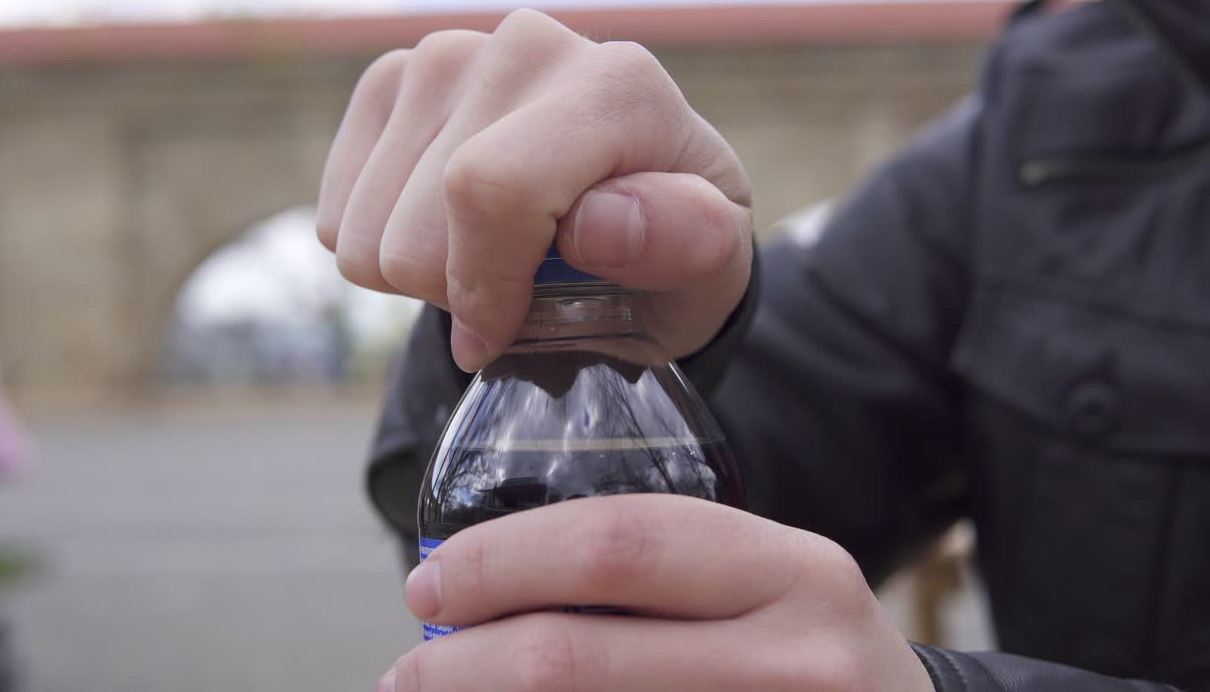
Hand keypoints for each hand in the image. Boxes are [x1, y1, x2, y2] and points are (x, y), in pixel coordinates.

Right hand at [317, 9, 752, 370]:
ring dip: (422, 272)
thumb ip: (680, 242)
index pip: (490, 189)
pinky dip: (384, 247)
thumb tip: (598, 225)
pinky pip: (338, 211)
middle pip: (415, 223)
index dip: (481, 288)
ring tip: (492, 258)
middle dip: (458, 289)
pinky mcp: (392, 82)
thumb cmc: (670, 250)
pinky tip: (446, 232)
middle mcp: (527, 47)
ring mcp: (450, 56)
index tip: (499, 335)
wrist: (632, 219)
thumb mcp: (708, 268)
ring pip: (365, 226)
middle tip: (519, 289)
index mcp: (615, 86)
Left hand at [378, 495, 934, 690]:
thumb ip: (660, 573)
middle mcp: (796, 658)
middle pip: (573, 658)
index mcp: (793, 572)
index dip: (499, 563)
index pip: (615, 544)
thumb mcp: (766, 588)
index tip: (429, 582)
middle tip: (408, 668)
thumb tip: (482, 582)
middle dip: (463, 664)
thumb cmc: (806, 653)